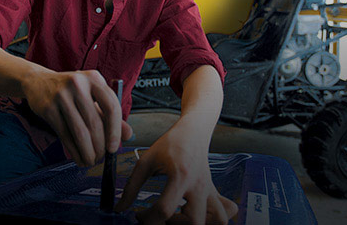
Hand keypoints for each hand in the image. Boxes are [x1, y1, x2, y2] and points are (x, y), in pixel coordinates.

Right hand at [22, 70, 132, 165]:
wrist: (38, 81)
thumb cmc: (71, 91)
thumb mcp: (92, 96)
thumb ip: (110, 114)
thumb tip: (129, 134)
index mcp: (94, 79)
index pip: (111, 106)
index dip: (115, 130)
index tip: (113, 147)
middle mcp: (78, 84)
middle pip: (94, 122)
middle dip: (99, 146)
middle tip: (101, 158)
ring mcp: (61, 95)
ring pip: (79, 131)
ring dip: (87, 151)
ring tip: (91, 160)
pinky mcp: (48, 107)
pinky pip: (64, 134)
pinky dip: (73, 150)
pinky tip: (78, 158)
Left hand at [115, 121, 237, 224]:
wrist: (194, 131)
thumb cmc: (171, 144)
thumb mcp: (146, 161)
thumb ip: (132, 186)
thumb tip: (120, 208)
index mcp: (180, 176)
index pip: (165, 209)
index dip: (148, 219)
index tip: (139, 215)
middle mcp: (198, 186)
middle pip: (194, 222)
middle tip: (160, 218)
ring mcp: (210, 190)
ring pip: (217, 220)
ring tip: (179, 219)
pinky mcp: (215, 192)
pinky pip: (227, 213)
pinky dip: (216, 220)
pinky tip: (199, 217)